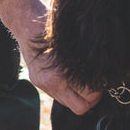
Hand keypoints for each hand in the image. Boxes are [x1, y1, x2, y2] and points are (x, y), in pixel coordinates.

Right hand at [0, 0, 101, 114]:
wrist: (25, 21)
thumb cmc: (52, 26)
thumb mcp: (72, 41)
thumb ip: (85, 60)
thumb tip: (104, 73)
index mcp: (58, 73)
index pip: (86, 99)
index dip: (97, 91)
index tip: (101, 80)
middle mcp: (49, 82)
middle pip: (79, 107)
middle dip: (90, 98)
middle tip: (95, 84)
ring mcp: (42, 83)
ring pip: (69, 103)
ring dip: (77, 95)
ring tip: (82, 79)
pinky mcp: (37, 81)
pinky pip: (58, 95)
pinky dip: (66, 89)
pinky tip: (69, 76)